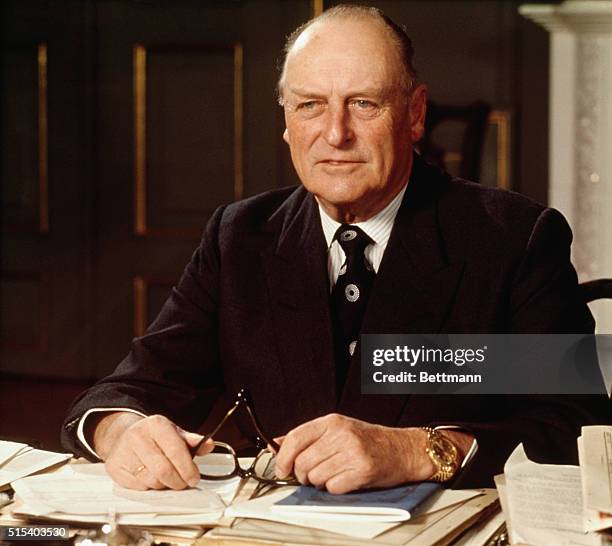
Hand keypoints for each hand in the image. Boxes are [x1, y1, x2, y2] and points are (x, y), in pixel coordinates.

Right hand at [92, 412, 212, 489]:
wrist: (124, 434)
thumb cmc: (153, 436)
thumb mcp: (175, 432)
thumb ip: (192, 440)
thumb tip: (208, 444)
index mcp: (156, 424)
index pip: (175, 450)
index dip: (187, 468)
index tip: (194, 478)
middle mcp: (137, 436)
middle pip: (163, 470)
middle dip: (178, 481)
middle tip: (184, 483)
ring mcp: (123, 452)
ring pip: (151, 481)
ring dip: (164, 485)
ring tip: (168, 478)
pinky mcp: (114, 467)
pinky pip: (138, 488)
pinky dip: (149, 488)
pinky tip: (152, 478)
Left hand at [273, 414, 471, 493]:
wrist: (402, 449)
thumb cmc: (368, 441)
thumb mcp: (337, 430)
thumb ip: (307, 436)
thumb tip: (275, 444)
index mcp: (332, 421)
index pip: (295, 438)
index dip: (283, 457)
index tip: (282, 469)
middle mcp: (341, 434)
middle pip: (302, 461)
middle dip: (302, 475)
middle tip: (311, 475)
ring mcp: (352, 452)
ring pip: (315, 477)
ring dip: (319, 482)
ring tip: (333, 474)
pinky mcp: (362, 471)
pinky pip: (332, 488)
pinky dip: (335, 489)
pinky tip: (345, 479)